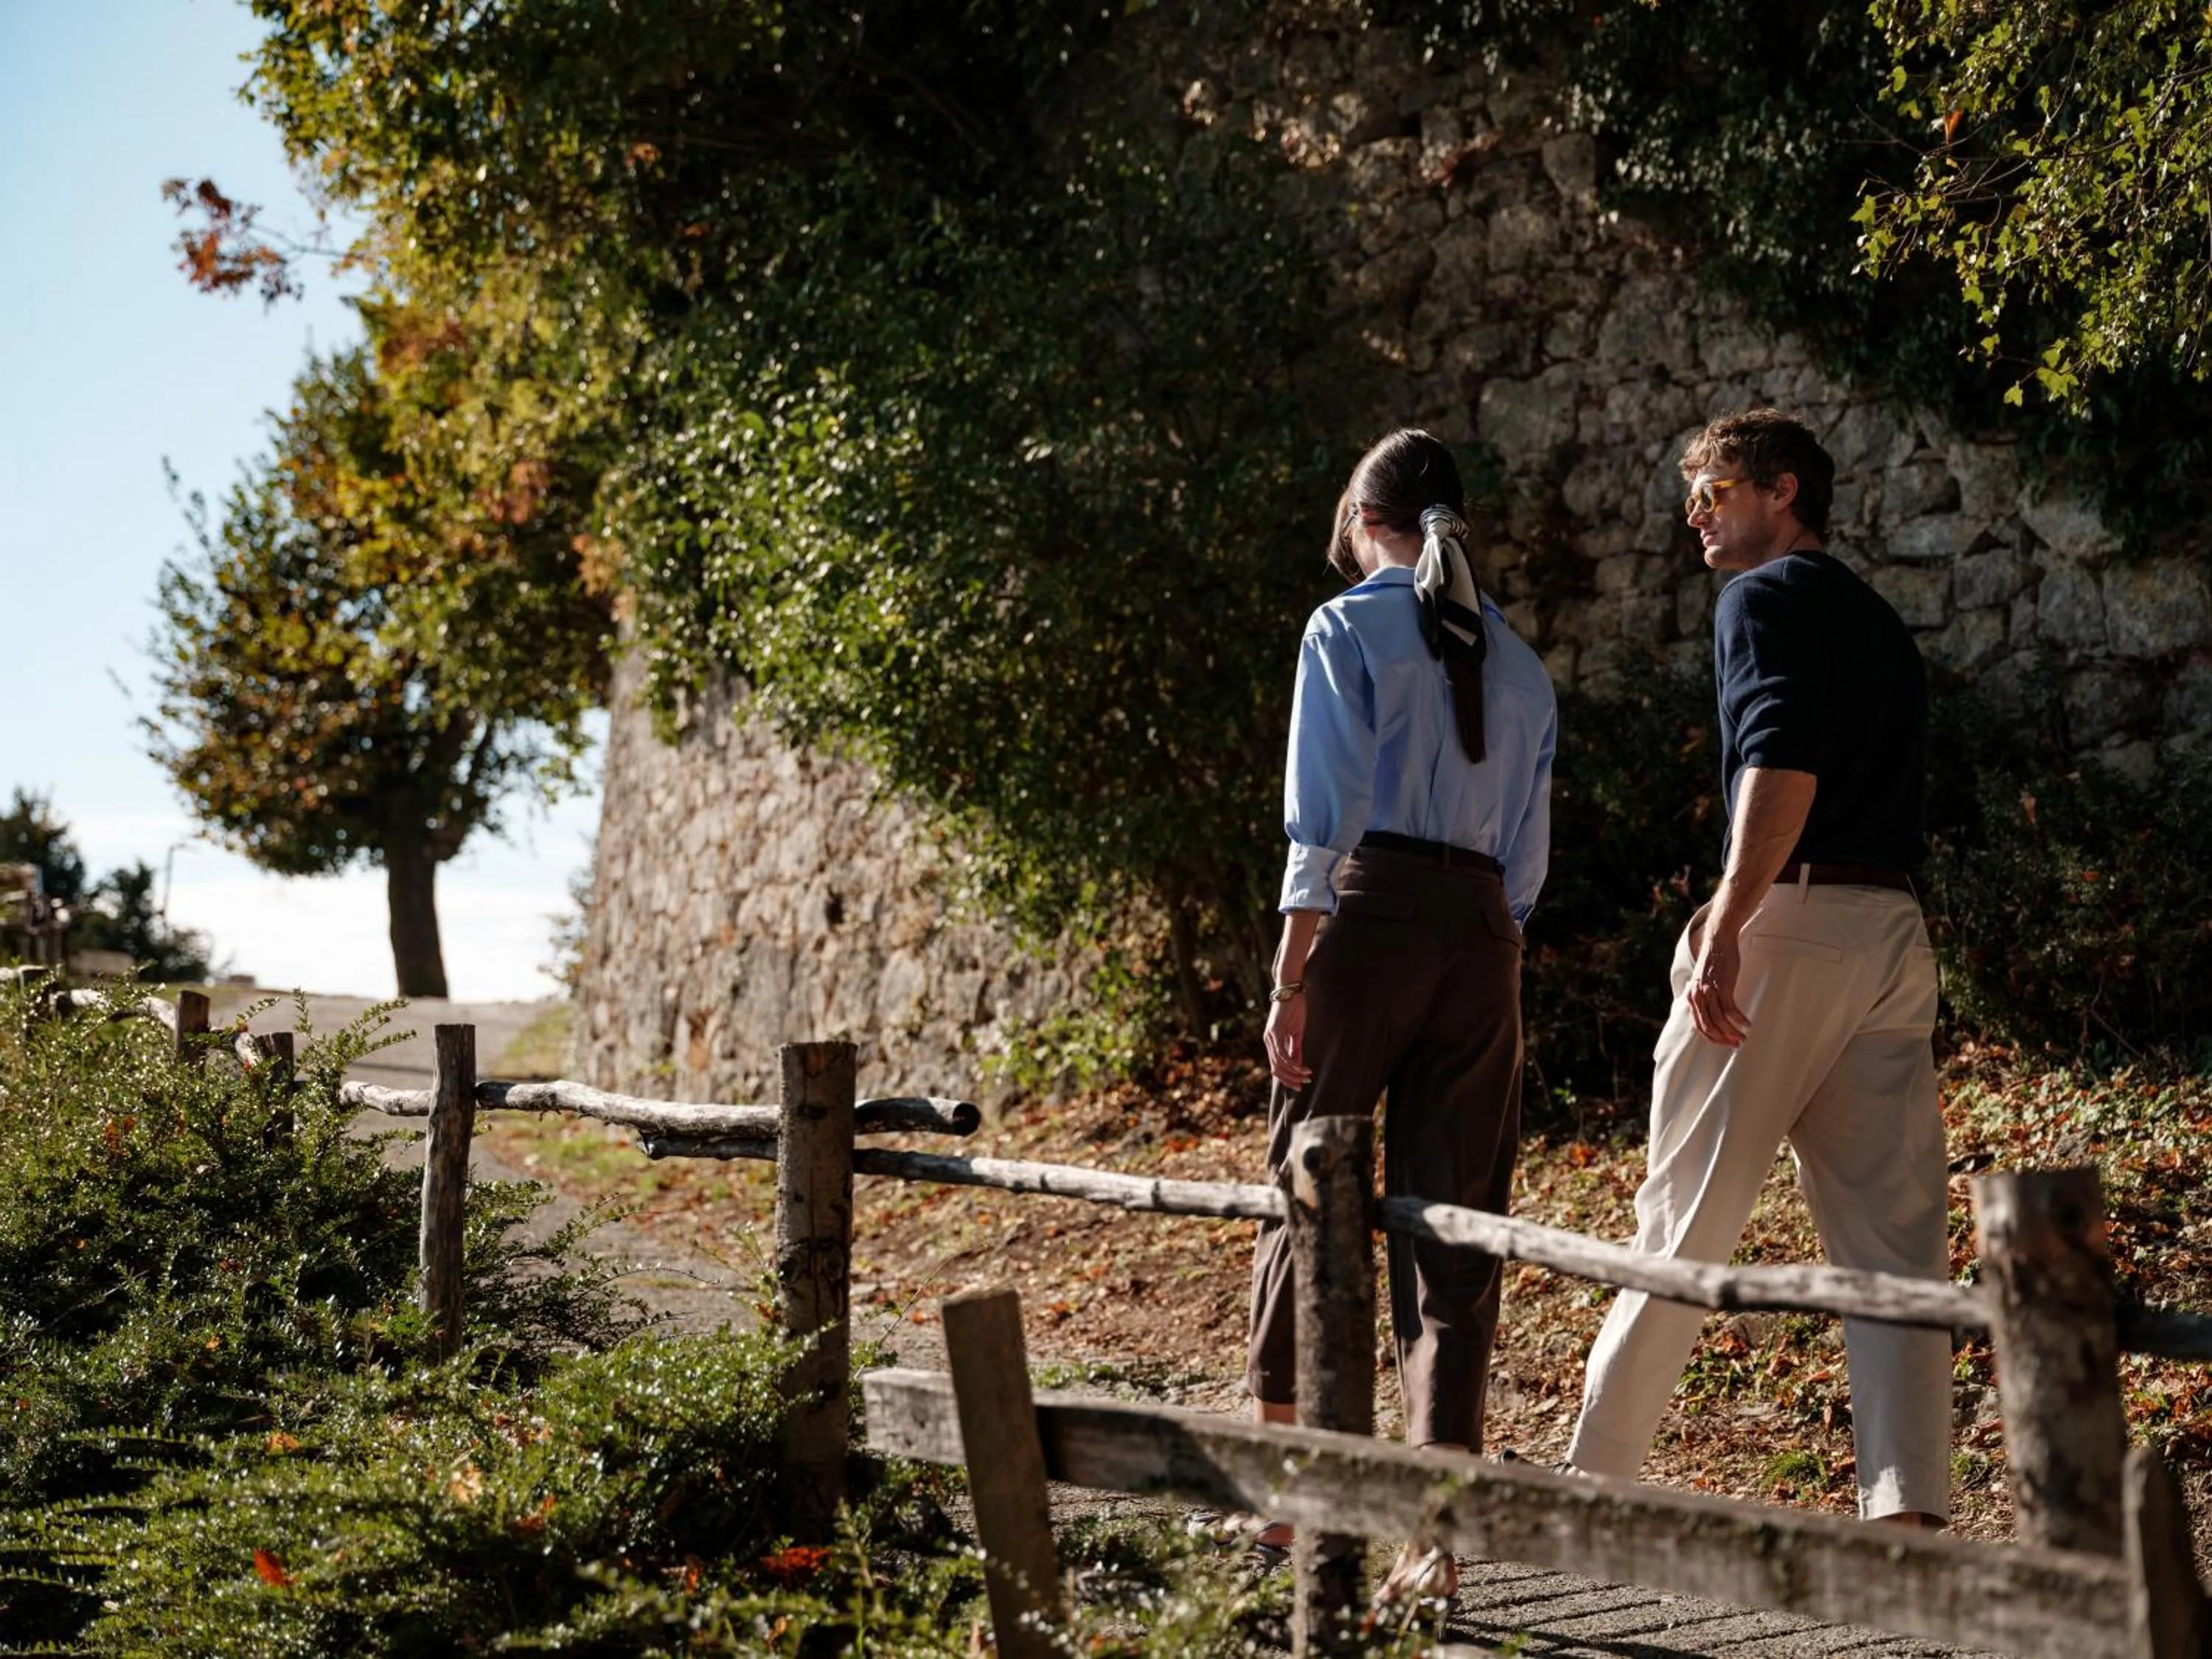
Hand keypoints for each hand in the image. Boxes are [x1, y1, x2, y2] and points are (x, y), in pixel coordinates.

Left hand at [1264, 992, 1311, 1087]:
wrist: (1290, 990)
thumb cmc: (1294, 1009)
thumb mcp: (1296, 1032)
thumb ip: (1295, 1048)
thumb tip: (1297, 1064)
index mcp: (1272, 1041)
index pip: (1276, 1066)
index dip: (1287, 1077)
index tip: (1299, 1084)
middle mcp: (1268, 1041)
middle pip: (1276, 1069)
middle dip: (1290, 1080)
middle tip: (1303, 1086)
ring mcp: (1270, 1037)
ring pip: (1279, 1064)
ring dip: (1293, 1074)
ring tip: (1307, 1078)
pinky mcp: (1275, 1033)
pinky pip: (1283, 1054)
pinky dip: (1294, 1064)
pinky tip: (1304, 1069)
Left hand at [1686, 929, 1749, 1046]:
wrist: (1718, 940)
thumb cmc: (1714, 961)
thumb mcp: (1702, 982)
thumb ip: (1703, 997)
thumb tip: (1710, 1013)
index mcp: (1691, 997)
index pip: (1699, 1026)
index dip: (1712, 1038)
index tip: (1724, 1043)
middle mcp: (1698, 997)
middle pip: (1708, 1026)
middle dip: (1722, 1039)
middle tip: (1736, 1044)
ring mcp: (1710, 992)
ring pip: (1719, 1020)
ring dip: (1732, 1032)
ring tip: (1743, 1037)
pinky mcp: (1722, 986)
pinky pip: (1730, 1009)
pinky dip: (1739, 1019)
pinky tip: (1747, 1024)